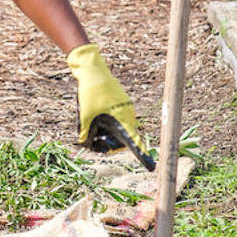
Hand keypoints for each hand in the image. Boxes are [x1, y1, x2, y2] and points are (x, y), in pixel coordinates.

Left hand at [66, 43, 152, 169]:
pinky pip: (115, 120)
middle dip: (108, 143)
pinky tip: (93, 117)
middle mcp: (128, 115)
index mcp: (123, 120)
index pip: (134, 143)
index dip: (142, 156)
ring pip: (117, 129)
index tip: (151, 166)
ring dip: (105, 132)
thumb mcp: (84, 117)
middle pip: (122, 139)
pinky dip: (105, 123)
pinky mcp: (120, 105)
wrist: (92, 70)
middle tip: (92, 140)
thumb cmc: (90, 94)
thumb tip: (87, 144)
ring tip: (90, 125)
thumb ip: (85, 135)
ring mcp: (125, 109)